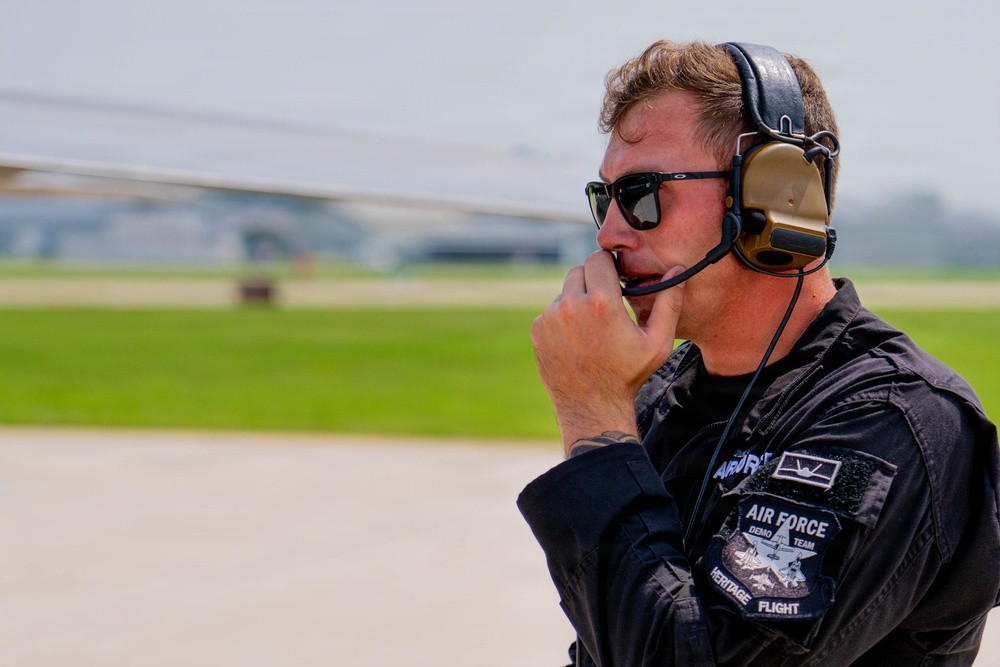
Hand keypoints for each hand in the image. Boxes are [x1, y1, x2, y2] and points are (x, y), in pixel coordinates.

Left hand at [530, 251, 685, 453]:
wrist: (591, 406)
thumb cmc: (628, 375)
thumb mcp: (658, 342)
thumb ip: (669, 303)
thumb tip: (677, 271)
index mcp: (601, 303)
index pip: (598, 258)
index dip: (609, 266)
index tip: (616, 279)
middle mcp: (571, 305)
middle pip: (579, 270)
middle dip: (593, 281)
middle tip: (606, 304)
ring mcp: (550, 317)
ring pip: (565, 292)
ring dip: (578, 300)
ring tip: (592, 327)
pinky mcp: (538, 329)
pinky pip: (552, 311)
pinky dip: (563, 318)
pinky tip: (577, 339)